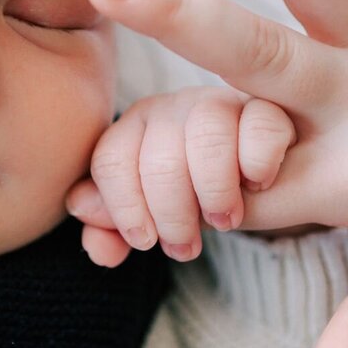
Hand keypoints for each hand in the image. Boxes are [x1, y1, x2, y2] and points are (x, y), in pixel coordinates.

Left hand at [68, 87, 294, 266]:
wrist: (259, 189)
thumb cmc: (194, 202)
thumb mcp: (154, 218)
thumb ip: (112, 224)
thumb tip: (81, 208)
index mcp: (135, 129)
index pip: (111, 161)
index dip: (125, 209)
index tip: (145, 240)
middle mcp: (171, 109)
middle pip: (160, 162)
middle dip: (173, 215)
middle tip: (188, 244)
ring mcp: (219, 103)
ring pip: (208, 139)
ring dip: (217, 193)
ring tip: (224, 219)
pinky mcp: (266, 107)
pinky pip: (260, 130)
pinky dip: (259, 167)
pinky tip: (257, 184)